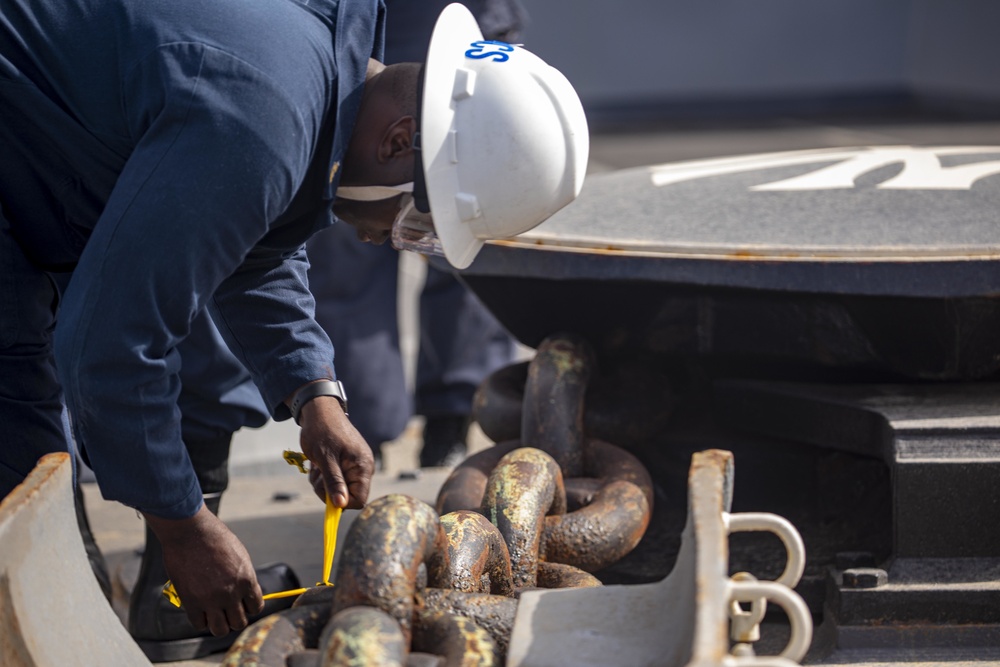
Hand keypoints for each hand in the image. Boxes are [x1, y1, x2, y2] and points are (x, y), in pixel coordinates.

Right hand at [143, 504, 262, 635]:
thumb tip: (246, 593)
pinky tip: (200, 609)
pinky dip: (201, 620)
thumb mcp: (240, 556)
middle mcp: (231, 593)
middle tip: (227, 610)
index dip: (249, 607)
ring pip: (220, 630)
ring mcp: (211, 600)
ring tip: (214, 614)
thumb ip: (243, 577)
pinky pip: (200, 624)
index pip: (256, 607)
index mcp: (247, 580)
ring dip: (219, 624)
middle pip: (239, 622)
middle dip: (234, 618)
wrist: (191, 532)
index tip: (242, 603)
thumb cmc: (215, 539)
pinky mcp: (191, 602)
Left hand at [297, 395, 373, 507]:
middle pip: (347, 495)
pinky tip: (319, 463)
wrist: (319, 411)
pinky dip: (323, 476)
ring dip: (323, 482)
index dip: (341, 501)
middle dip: (328, 489)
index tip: (324, 492)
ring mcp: (355, 465)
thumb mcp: (325, 459)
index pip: (359, 499)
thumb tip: (340, 505)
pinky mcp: (346, 463)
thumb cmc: (322, 431)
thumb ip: (334, 483)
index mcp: (363, 466)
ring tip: (317, 466)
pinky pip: (335, 479)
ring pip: (338, 488)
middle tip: (317, 475)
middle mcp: (363, 467)